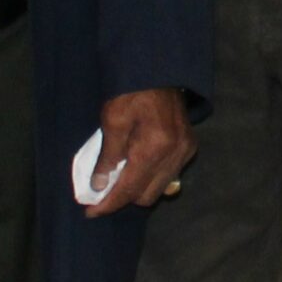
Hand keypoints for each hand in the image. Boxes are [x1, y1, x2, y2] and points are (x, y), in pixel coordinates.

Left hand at [86, 86, 192, 215]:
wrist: (159, 68)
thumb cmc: (132, 90)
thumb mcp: (112, 119)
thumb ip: (108, 156)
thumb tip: (100, 186)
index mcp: (154, 148)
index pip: (129, 190)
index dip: (109, 204)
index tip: (91, 212)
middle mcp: (174, 154)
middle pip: (146, 196)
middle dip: (123, 197)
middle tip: (103, 189)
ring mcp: (185, 151)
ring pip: (160, 188)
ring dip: (139, 187)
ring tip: (120, 176)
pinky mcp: (190, 145)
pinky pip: (170, 174)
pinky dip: (154, 175)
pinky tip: (140, 164)